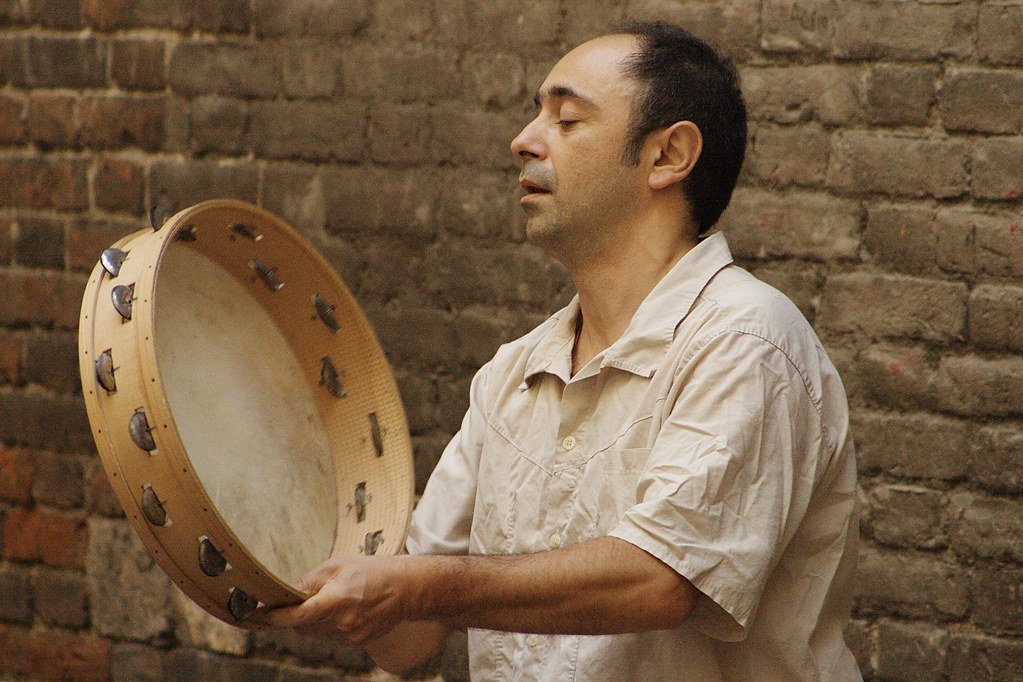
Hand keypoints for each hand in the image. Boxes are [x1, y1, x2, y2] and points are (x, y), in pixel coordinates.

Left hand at [259, 555, 407, 645]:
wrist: (407, 588)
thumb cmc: (372, 571)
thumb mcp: (338, 566)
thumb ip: (310, 581)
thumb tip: (285, 592)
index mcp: (337, 599)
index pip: (298, 614)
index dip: (275, 617)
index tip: (259, 616)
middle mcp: (343, 622)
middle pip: (303, 626)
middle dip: (297, 615)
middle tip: (301, 601)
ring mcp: (351, 636)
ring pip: (316, 633)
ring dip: (313, 621)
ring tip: (332, 601)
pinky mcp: (357, 642)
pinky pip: (331, 637)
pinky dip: (329, 626)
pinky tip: (344, 610)